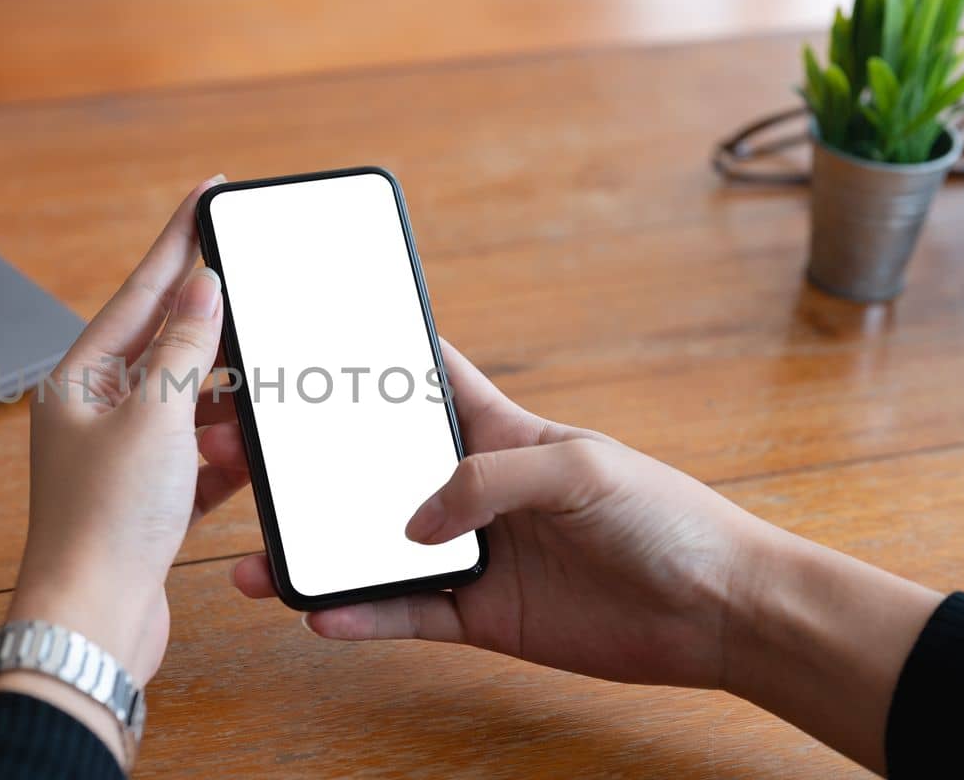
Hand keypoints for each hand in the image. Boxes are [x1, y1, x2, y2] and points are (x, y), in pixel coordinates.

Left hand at [0, 176, 250, 760]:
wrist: (92, 625)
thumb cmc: (106, 523)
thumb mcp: (154, 417)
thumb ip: (184, 347)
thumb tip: (202, 285)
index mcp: (80, 381)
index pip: (140, 291)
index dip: (179, 240)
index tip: (209, 193)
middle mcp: (95, 414)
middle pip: (167, 346)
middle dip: (215, 324)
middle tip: (258, 281)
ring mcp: (122, 461)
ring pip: (189, 406)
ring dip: (227, 399)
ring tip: (265, 383)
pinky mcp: (150, 503)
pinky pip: (200, 459)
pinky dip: (228, 453)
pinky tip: (256, 448)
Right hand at [226, 338, 939, 772]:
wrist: (719, 611)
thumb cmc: (667, 516)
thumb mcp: (582, 468)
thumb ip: (491, 480)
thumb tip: (414, 524)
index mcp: (501, 432)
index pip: (426, 380)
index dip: (374, 358)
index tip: (307, 344)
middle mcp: (475, 491)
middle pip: (373, 472)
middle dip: (310, 468)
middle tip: (245, 464)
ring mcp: (474, 555)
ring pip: (374, 552)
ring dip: (319, 554)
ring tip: (261, 563)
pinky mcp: (482, 616)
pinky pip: (406, 616)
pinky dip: (363, 618)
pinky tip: (324, 615)